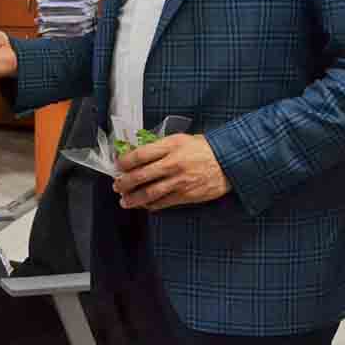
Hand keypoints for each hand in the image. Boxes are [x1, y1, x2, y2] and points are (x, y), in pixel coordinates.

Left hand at [112, 134, 230, 210]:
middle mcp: (172, 164)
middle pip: (140, 175)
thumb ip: (160, 146)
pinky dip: (149, 205)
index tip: (117, 165)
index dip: (124, 162)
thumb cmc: (203, 149)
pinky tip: (143, 205)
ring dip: (133, 198)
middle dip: (124, 182)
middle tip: (116, 185)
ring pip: (149, 193)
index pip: (140, 155)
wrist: (228, 162)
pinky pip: (162, 203)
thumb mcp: (180, 139)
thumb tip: (138, 154)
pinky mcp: (185, 195)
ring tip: (124, 201)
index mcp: (170, 146)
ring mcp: (178, 181)